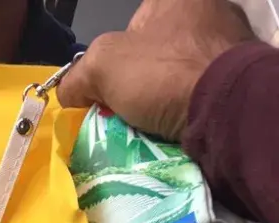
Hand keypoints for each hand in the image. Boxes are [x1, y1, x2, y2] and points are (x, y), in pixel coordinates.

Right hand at [58, 0, 253, 140]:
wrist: (223, 108)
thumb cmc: (162, 71)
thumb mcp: (102, 66)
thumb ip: (77, 75)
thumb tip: (68, 93)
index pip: (133, 26)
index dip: (114, 59)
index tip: (107, 90)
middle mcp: (206, 12)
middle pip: (155, 54)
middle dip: (137, 84)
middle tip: (124, 111)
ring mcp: (227, 45)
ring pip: (177, 76)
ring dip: (160, 100)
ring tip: (147, 125)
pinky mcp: (238, 79)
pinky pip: (199, 94)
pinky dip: (183, 110)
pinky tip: (172, 127)